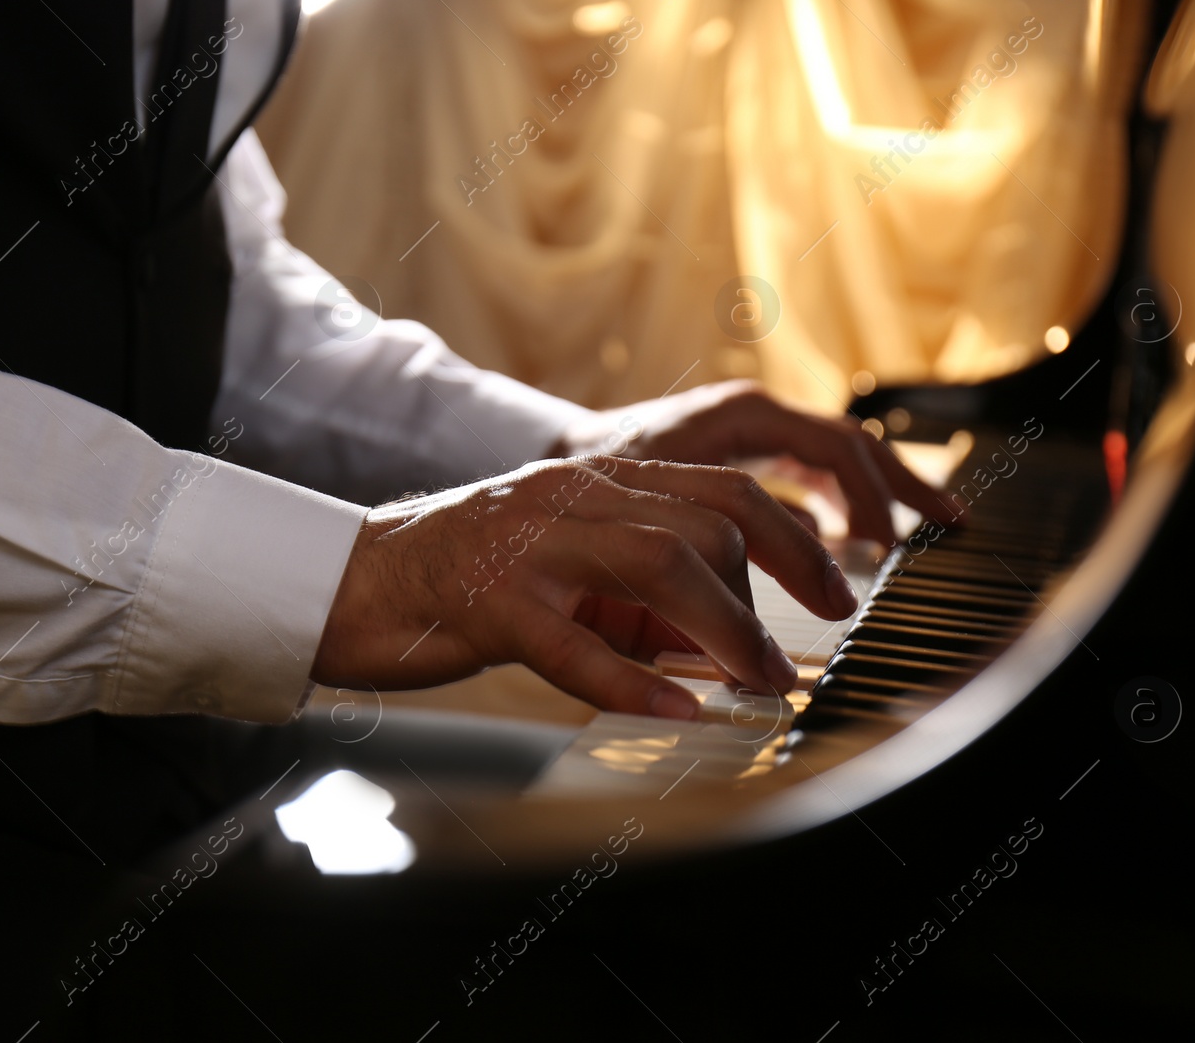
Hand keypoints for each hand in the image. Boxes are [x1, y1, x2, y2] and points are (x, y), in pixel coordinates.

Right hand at [309, 457, 857, 718]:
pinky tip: (672, 713)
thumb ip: (640, 592)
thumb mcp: (567, 568)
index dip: (794, 537)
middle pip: (706, 521)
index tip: (838, 589)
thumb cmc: (466, 577)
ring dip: (724, 631)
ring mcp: (530, 546)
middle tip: (791, 656)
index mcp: (595, 481)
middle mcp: (571, 498)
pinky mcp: (491, 603)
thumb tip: (726, 642)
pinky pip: (576, 645)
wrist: (357, 581)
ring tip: (755, 683)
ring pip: (657, 566)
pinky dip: (633, 684)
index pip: (722, 489)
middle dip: (775, 587)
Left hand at [551, 379, 949, 544]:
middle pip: (852, 444)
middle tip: (948, 526)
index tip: (887, 553)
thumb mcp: (648, 516)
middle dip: (901, 486)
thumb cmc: (590, 483)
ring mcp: (752, 431)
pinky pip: (811, 473)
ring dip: (883, 491)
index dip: (870, 501)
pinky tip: (864, 538)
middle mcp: (754, 414)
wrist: (553, 458)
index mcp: (740, 416)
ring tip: (932, 525)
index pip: (834, 450)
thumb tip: (757, 619)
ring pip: (838, 456)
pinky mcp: (745, 454)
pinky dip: (845, 501)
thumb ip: (705, 557)